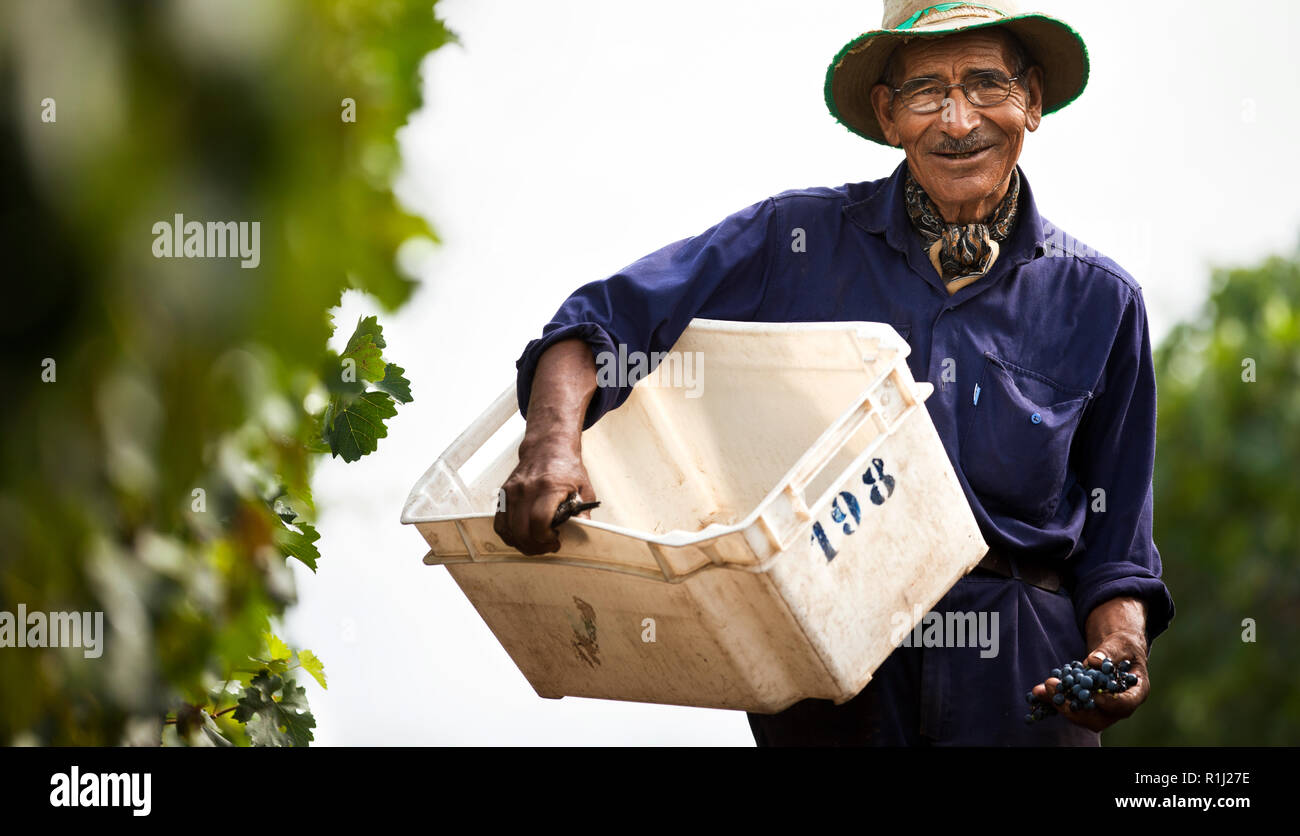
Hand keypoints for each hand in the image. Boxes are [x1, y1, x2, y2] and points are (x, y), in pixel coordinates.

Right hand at [492, 436, 596, 555]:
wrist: (547, 448)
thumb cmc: (566, 467)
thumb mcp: (584, 488)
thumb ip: (583, 512)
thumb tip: (583, 531)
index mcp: (548, 487)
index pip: (539, 522)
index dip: (546, 538)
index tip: (556, 540)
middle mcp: (526, 490)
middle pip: (521, 531)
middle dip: (535, 547)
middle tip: (548, 547)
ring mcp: (511, 492)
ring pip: (507, 530)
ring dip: (522, 544)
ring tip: (536, 543)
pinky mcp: (503, 495)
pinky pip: (500, 523)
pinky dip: (509, 535)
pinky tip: (523, 537)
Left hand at [1031, 597, 1149, 731]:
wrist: (1115, 650)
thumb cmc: (1124, 646)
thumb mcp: (1121, 643)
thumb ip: (1109, 652)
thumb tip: (1093, 661)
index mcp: (1136, 692)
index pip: (1126, 705)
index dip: (1112, 704)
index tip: (1097, 698)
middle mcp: (1118, 706)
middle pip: (1099, 718)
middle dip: (1076, 707)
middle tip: (1054, 688)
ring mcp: (1101, 708)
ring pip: (1082, 715)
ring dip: (1061, 704)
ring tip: (1044, 687)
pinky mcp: (1085, 704)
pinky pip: (1069, 706)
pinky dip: (1054, 699)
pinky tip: (1038, 690)